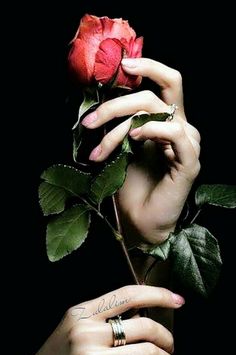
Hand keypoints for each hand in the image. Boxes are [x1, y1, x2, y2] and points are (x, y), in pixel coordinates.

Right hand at [0, 286, 183, 354]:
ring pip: (146, 353)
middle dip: (166, 336)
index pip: (127, 294)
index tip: (178, 300)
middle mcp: (86, 333)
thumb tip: (144, 310)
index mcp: (81, 312)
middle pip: (143, 326)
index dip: (157, 295)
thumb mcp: (73, 326)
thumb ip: (103, 317)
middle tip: (171, 344)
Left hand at [82, 58, 200, 244]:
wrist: (138, 221)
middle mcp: (179, 127)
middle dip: (115, 105)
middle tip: (89, 121)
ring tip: (100, 150)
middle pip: (154, 94)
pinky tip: (134, 138)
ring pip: (156, 111)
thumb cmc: (129, 186)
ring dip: (120, 127)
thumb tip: (100, 99)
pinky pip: (175, 133)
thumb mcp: (120, 147)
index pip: (166, 82)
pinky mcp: (190, 161)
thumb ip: (120, 123)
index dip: (148, 66)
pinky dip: (152, 129)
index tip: (121, 64)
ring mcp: (187, 144)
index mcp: (166, 121)